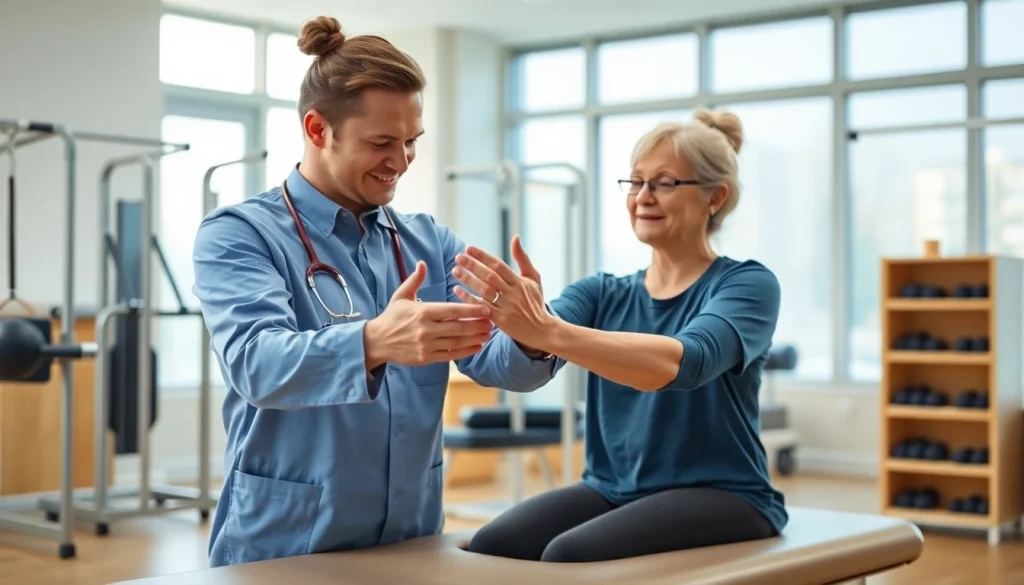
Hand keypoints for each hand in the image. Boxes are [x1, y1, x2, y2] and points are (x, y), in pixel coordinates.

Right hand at [364, 261, 494, 369]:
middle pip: (458, 327)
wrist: (376, 341)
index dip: (471, 310)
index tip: (487, 308)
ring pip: (456, 342)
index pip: (452, 310)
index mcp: (423, 311)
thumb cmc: (391, 317)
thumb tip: (422, 263)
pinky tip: (477, 347)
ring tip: (488, 334)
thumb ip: (414, 280)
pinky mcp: (426, 358)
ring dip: (475, 338)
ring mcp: (426, 345)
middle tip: (493, 322)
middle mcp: (426, 329)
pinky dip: (465, 352)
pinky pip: (450, 355)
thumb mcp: (401, 296)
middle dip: (478, 325)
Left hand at [451, 237, 552, 351]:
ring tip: (456, 271)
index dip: (483, 256)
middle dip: (473, 266)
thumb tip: (515, 237)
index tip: (469, 248)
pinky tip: (457, 290)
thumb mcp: (534, 279)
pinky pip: (481, 307)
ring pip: (484, 291)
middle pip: (490, 276)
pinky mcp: (500, 321)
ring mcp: (506, 308)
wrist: (542, 330)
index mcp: (520, 282)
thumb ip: (523, 258)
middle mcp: (513, 293)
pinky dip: (468, 299)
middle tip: (458, 257)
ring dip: (468, 280)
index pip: (499, 265)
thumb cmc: (535, 302)